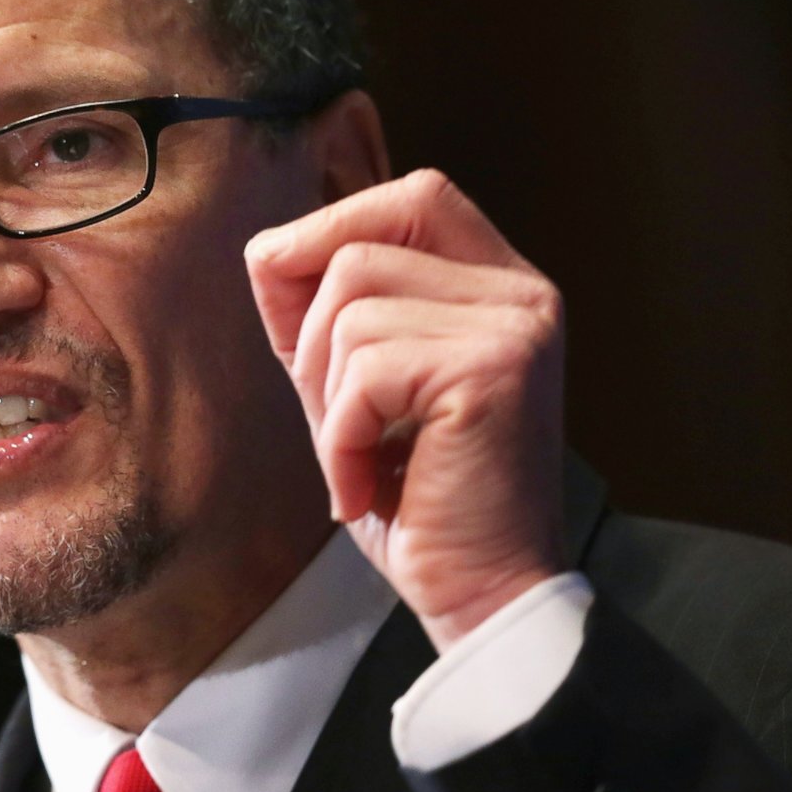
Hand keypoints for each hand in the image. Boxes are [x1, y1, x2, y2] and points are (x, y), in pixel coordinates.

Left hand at [245, 169, 567, 650]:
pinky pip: (365, 373)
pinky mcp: (493, 371)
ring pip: (353, 309)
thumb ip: (328, 316)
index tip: (298, 307)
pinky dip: (340, 439)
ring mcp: (515, 327)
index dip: (336, 227)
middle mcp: (523, 295)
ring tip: (362, 459)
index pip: (415, 195)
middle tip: (336, 416)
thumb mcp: (360, 390)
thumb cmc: (420, 502)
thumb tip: (267, 249)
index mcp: (503, 287)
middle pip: (361, 247)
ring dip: (327, 398)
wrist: (482, 596)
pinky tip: (365, 487)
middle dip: (314, 332)